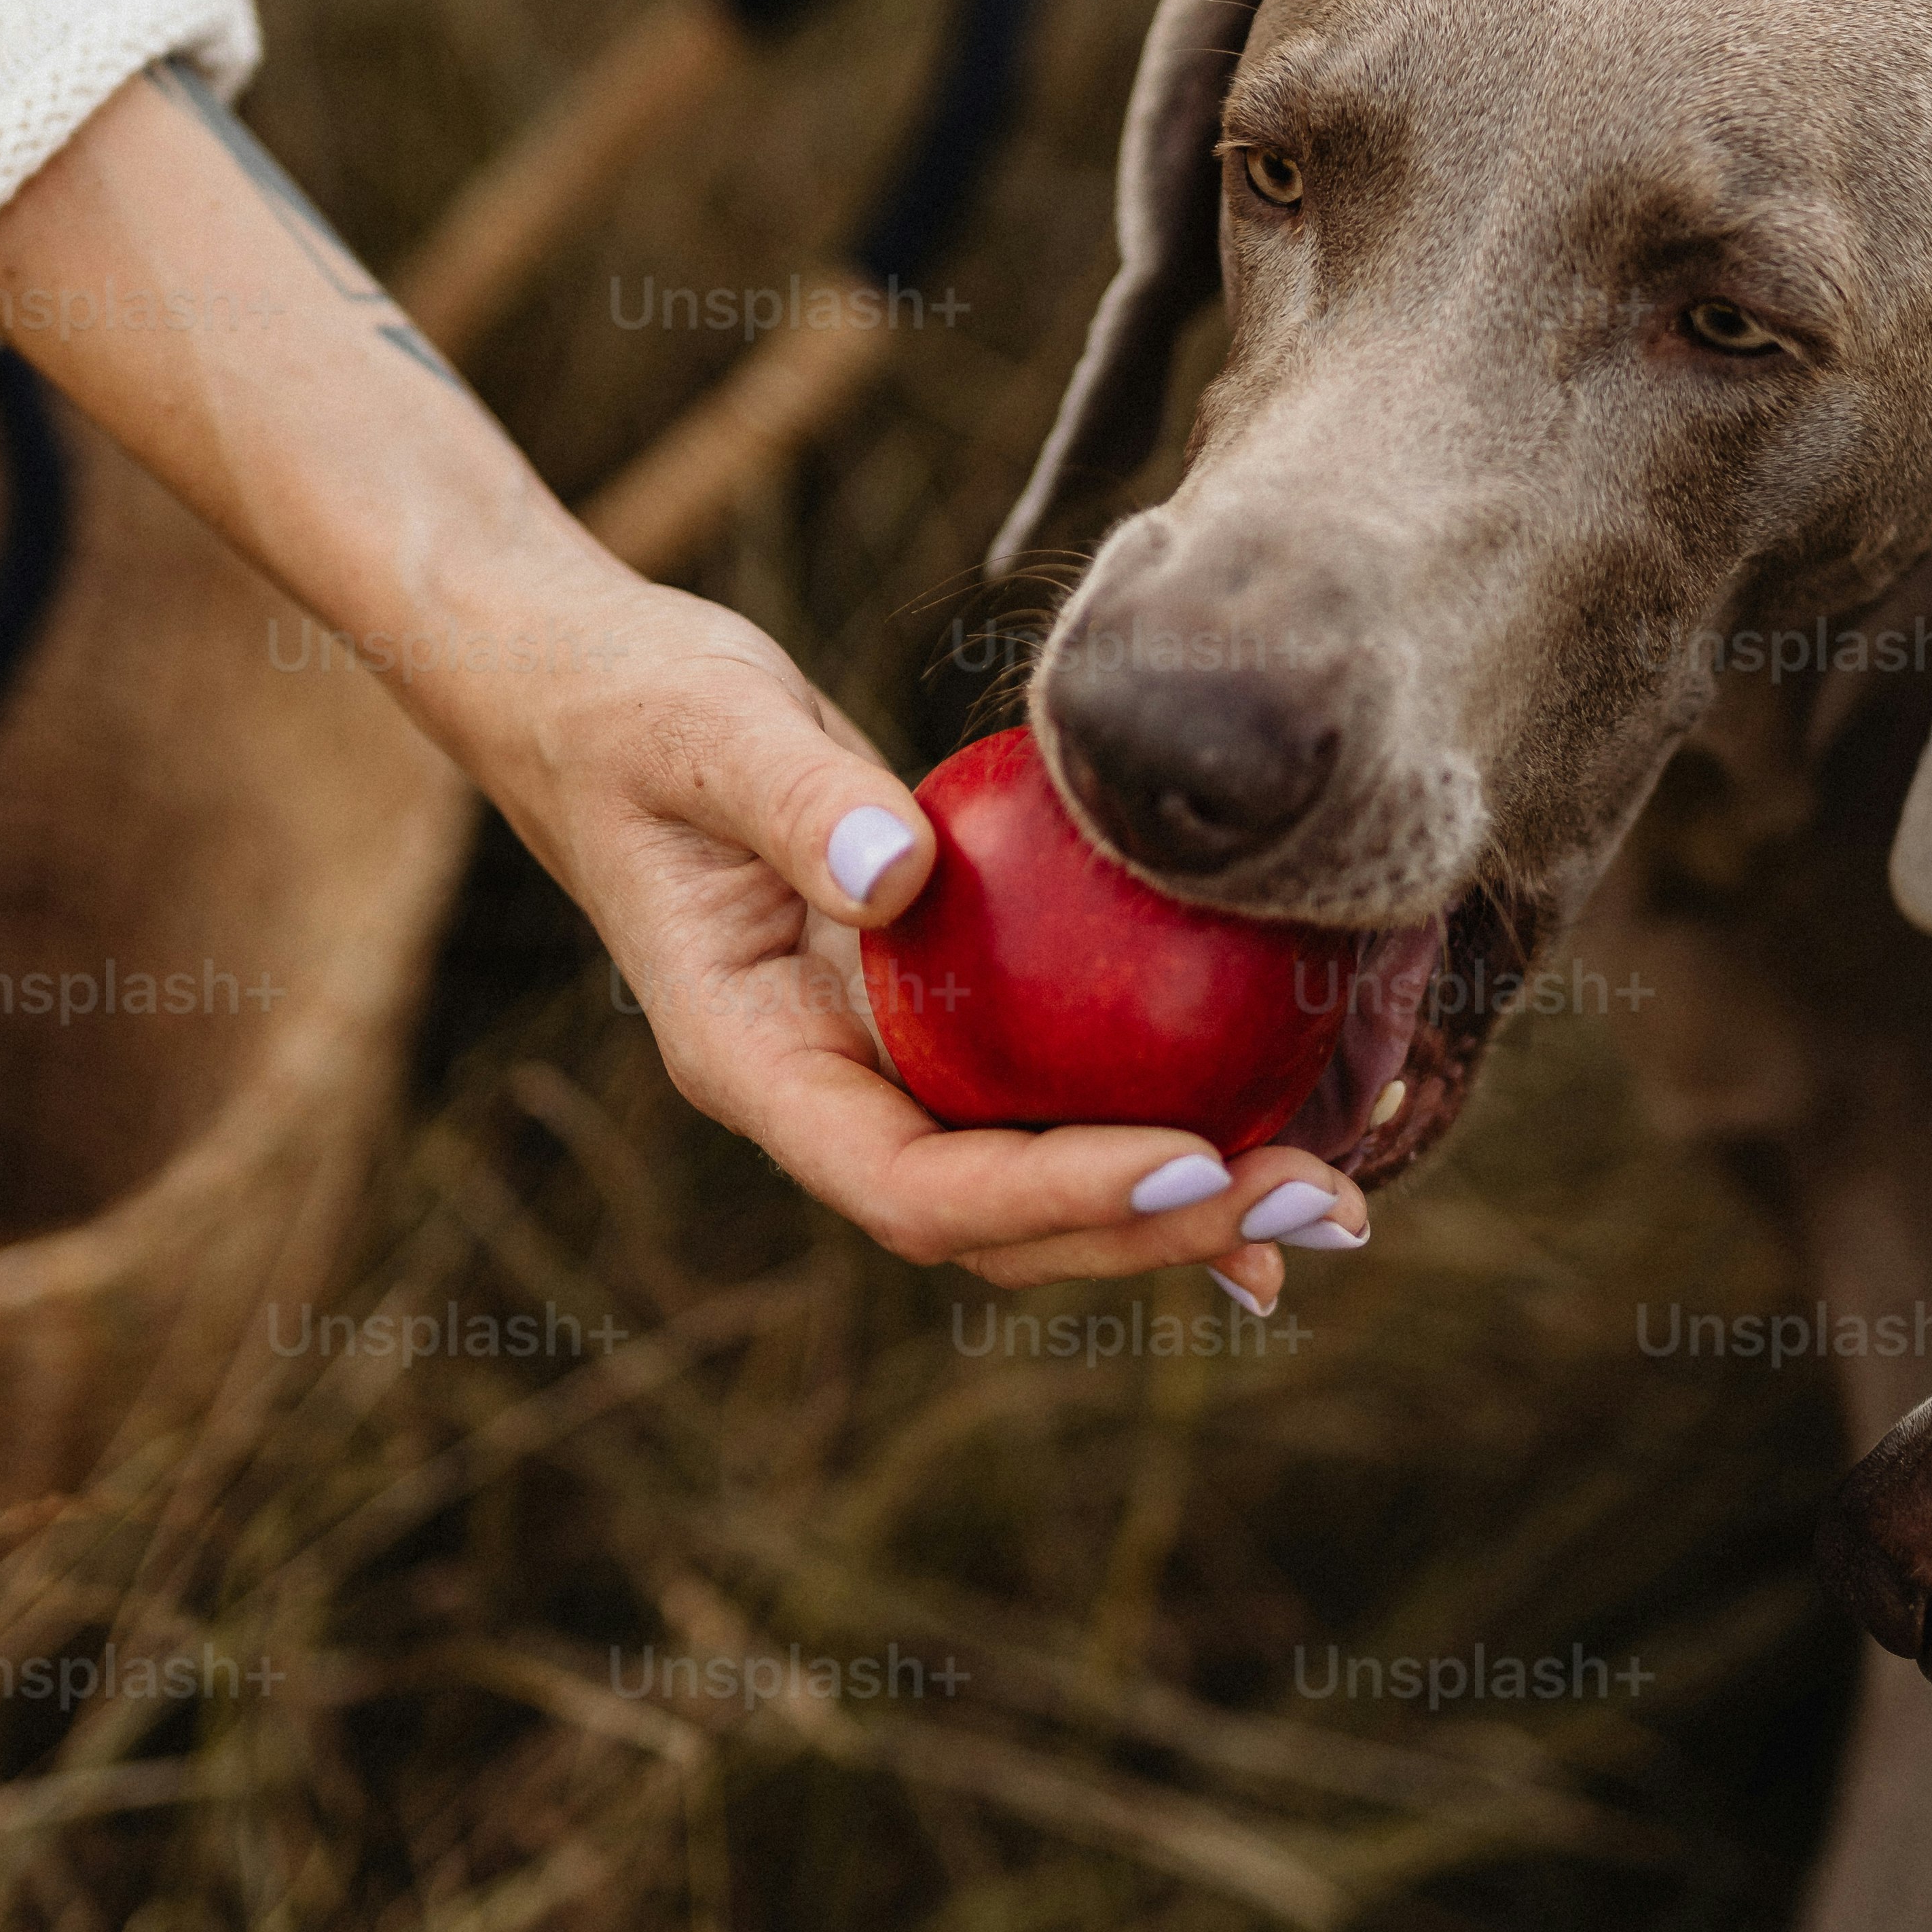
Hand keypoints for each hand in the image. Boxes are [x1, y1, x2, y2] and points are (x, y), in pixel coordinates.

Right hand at [466, 567, 1373, 1292]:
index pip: (916, 1188)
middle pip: (1002, 1226)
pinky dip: (1161, 1126)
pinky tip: (1282, 1129)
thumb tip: (902, 877)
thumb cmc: (635, 707)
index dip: (1057, 1196)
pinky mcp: (935, 1017)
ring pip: (1041, 1188)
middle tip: (1321, 1206)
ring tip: (1334, 1198)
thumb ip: (796, 805)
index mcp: (756, 1065)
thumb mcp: (701, 732)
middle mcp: (827, 1096)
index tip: (1194, 1164)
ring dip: (1187, 1208)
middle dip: (1161, 1234)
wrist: (597, 697)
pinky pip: (1053, 1098)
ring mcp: (882, 1066)